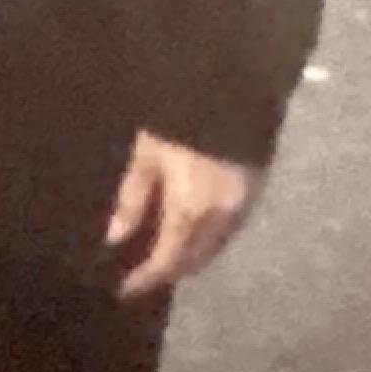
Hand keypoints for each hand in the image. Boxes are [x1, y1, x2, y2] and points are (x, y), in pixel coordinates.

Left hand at [104, 130, 258, 297]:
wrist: (230, 81)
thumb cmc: (178, 115)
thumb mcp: (147, 153)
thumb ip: (132, 198)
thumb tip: (114, 238)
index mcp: (193, 211)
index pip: (169, 261)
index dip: (146, 279)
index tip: (124, 290)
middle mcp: (224, 217)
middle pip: (197, 259)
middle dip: (171, 270)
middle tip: (145, 274)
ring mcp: (245, 203)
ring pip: (217, 246)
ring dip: (193, 255)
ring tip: (166, 254)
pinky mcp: (256, 187)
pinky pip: (231, 228)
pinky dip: (210, 236)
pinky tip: (194, 230)